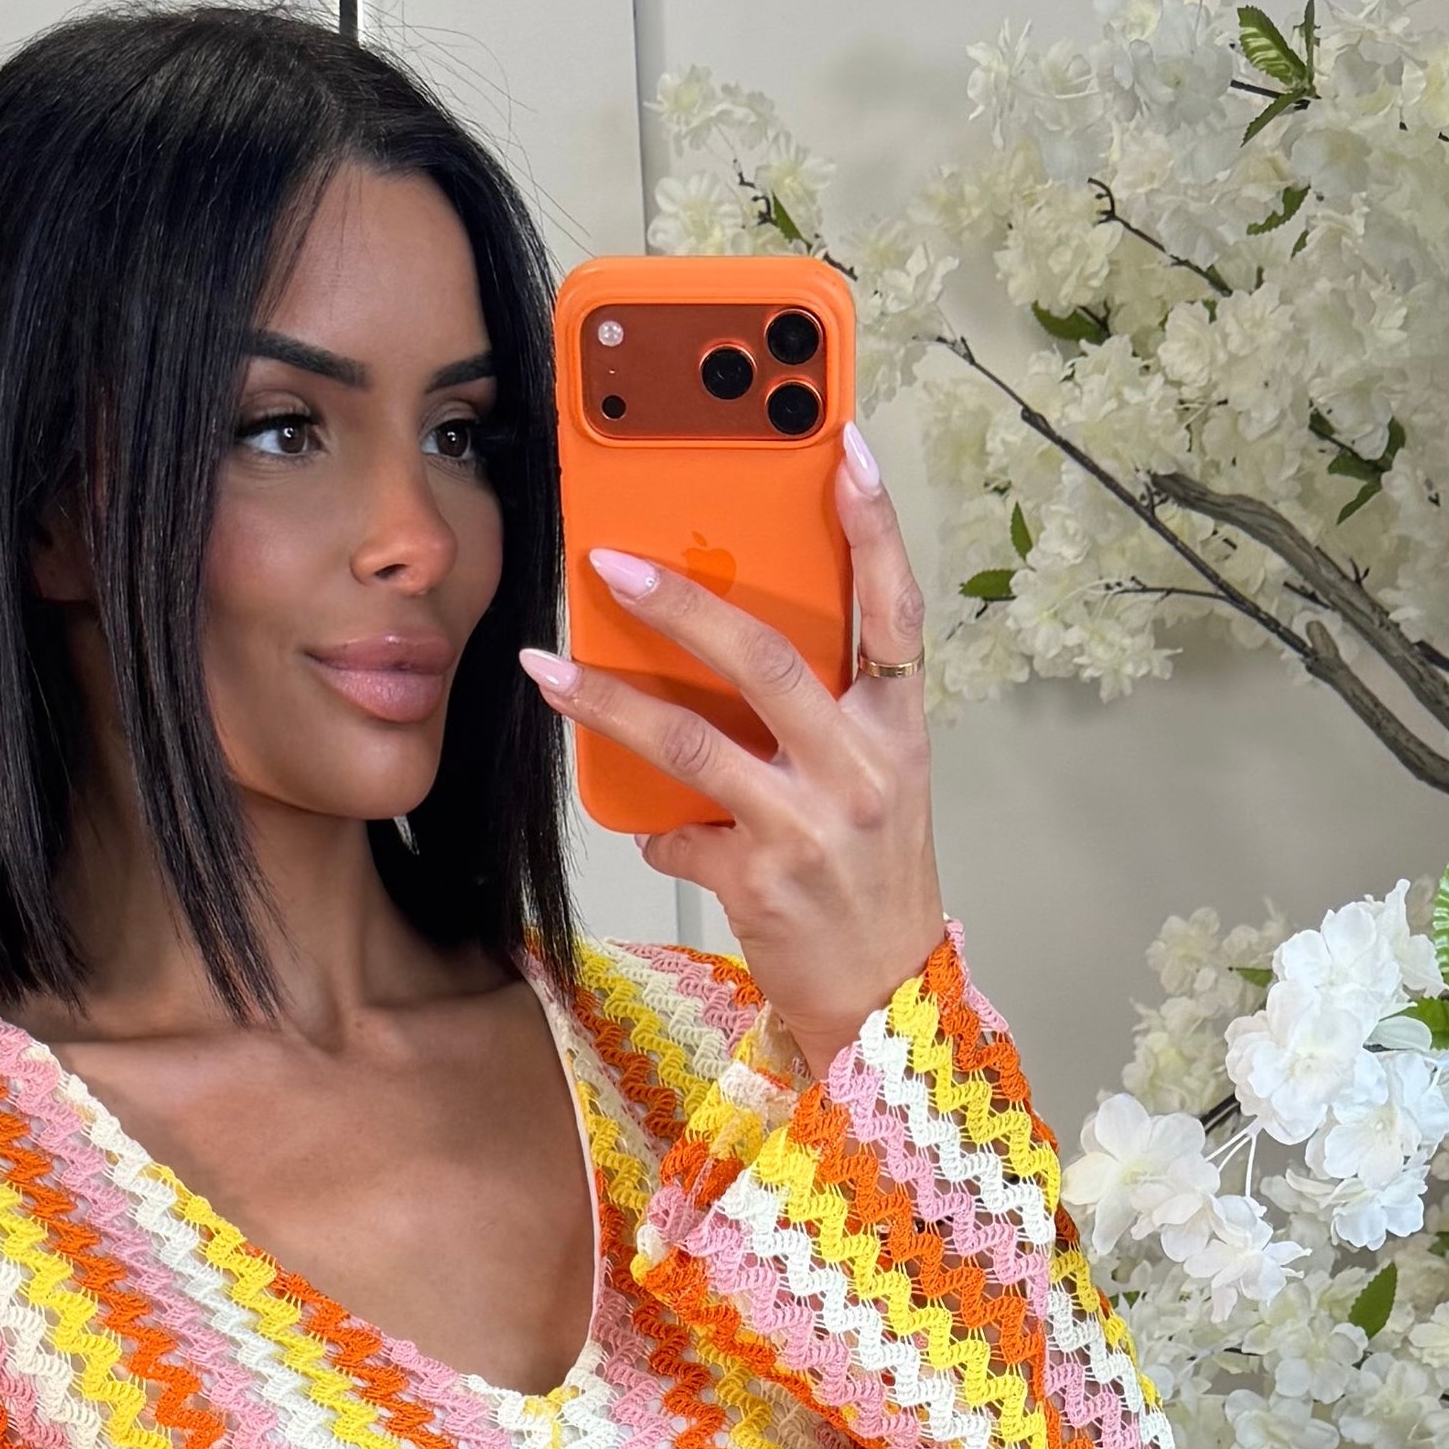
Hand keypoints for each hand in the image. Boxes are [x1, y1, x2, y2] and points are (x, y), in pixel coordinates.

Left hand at [518, 423, 943, 1080]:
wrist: (886, 1001)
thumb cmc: (871, 879)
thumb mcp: (874, 781)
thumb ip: (824, 712)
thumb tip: (720, 643)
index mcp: (900, 727)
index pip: (898, 606)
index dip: (874, 524)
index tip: (843, 446)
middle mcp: (864, 768)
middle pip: (766, 658)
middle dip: (684, 602)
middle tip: (612, 563)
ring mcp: (811, 824)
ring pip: (694, 740)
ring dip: (609, 700)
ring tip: (549, 666)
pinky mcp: (762, 880)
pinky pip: (678, 829)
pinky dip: (653, 823)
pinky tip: (645, 821)